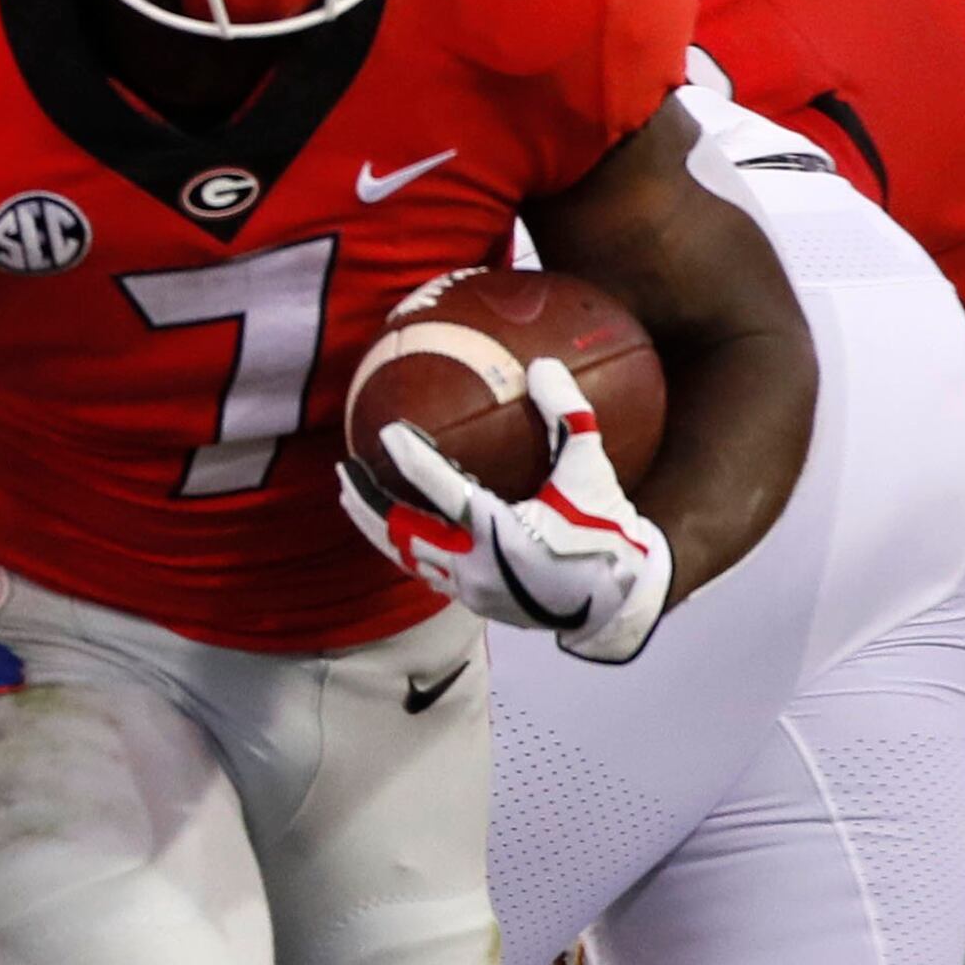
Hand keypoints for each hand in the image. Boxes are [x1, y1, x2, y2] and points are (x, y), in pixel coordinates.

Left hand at [341, 362, 673, 664]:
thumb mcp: (592, 469)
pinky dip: (401, 544)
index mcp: (503, 534)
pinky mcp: (473, 600)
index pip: (442, 492)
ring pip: (406, 556)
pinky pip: (423, 569)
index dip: (411, 459)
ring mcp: (471, 588)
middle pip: (403, 532)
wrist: (618, 600)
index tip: (387, 432)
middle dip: (368, 500)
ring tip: (351, 496)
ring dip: (375, 526)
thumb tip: (540, 364)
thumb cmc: (606, 530)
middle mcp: (477, 566)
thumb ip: (568, 415)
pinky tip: (389, 524)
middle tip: (346, 468)